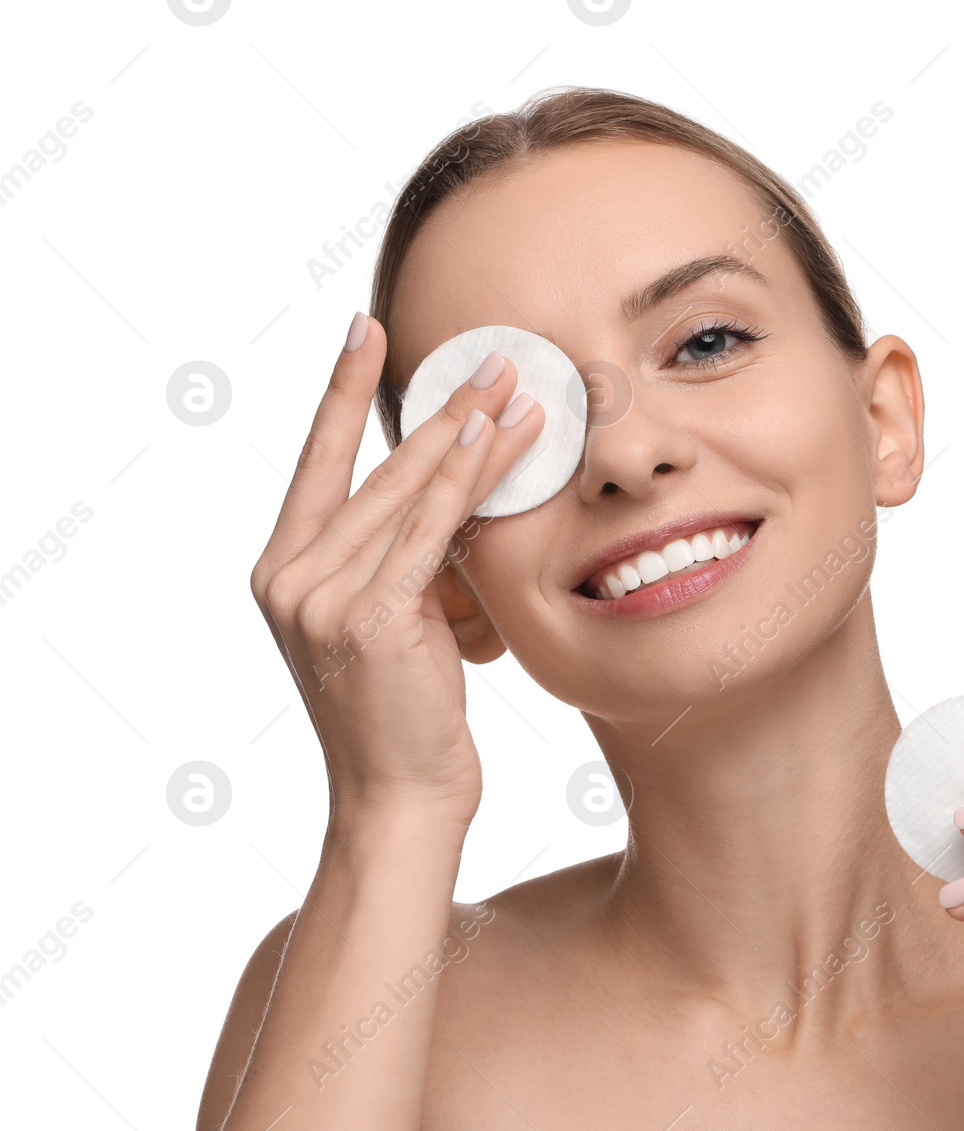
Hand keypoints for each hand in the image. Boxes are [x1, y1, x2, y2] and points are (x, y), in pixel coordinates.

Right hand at [248, 312, 545, 829]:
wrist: (400, 799)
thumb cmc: (408, 715)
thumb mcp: (396, 621)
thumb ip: (405, 558)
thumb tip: (462, 492)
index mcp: (283, 573)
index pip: (319, 463)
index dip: (343, 393)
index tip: (364, 331)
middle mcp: (289, 579)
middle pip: (377, 470)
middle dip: (440, 410)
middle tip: (494, 359)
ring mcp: (320, 599)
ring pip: (407, 494)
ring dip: (466, 434)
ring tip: (513, 386)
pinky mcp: (368, 620)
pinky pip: (429, 534)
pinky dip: (466, 483)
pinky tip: (498, 440)